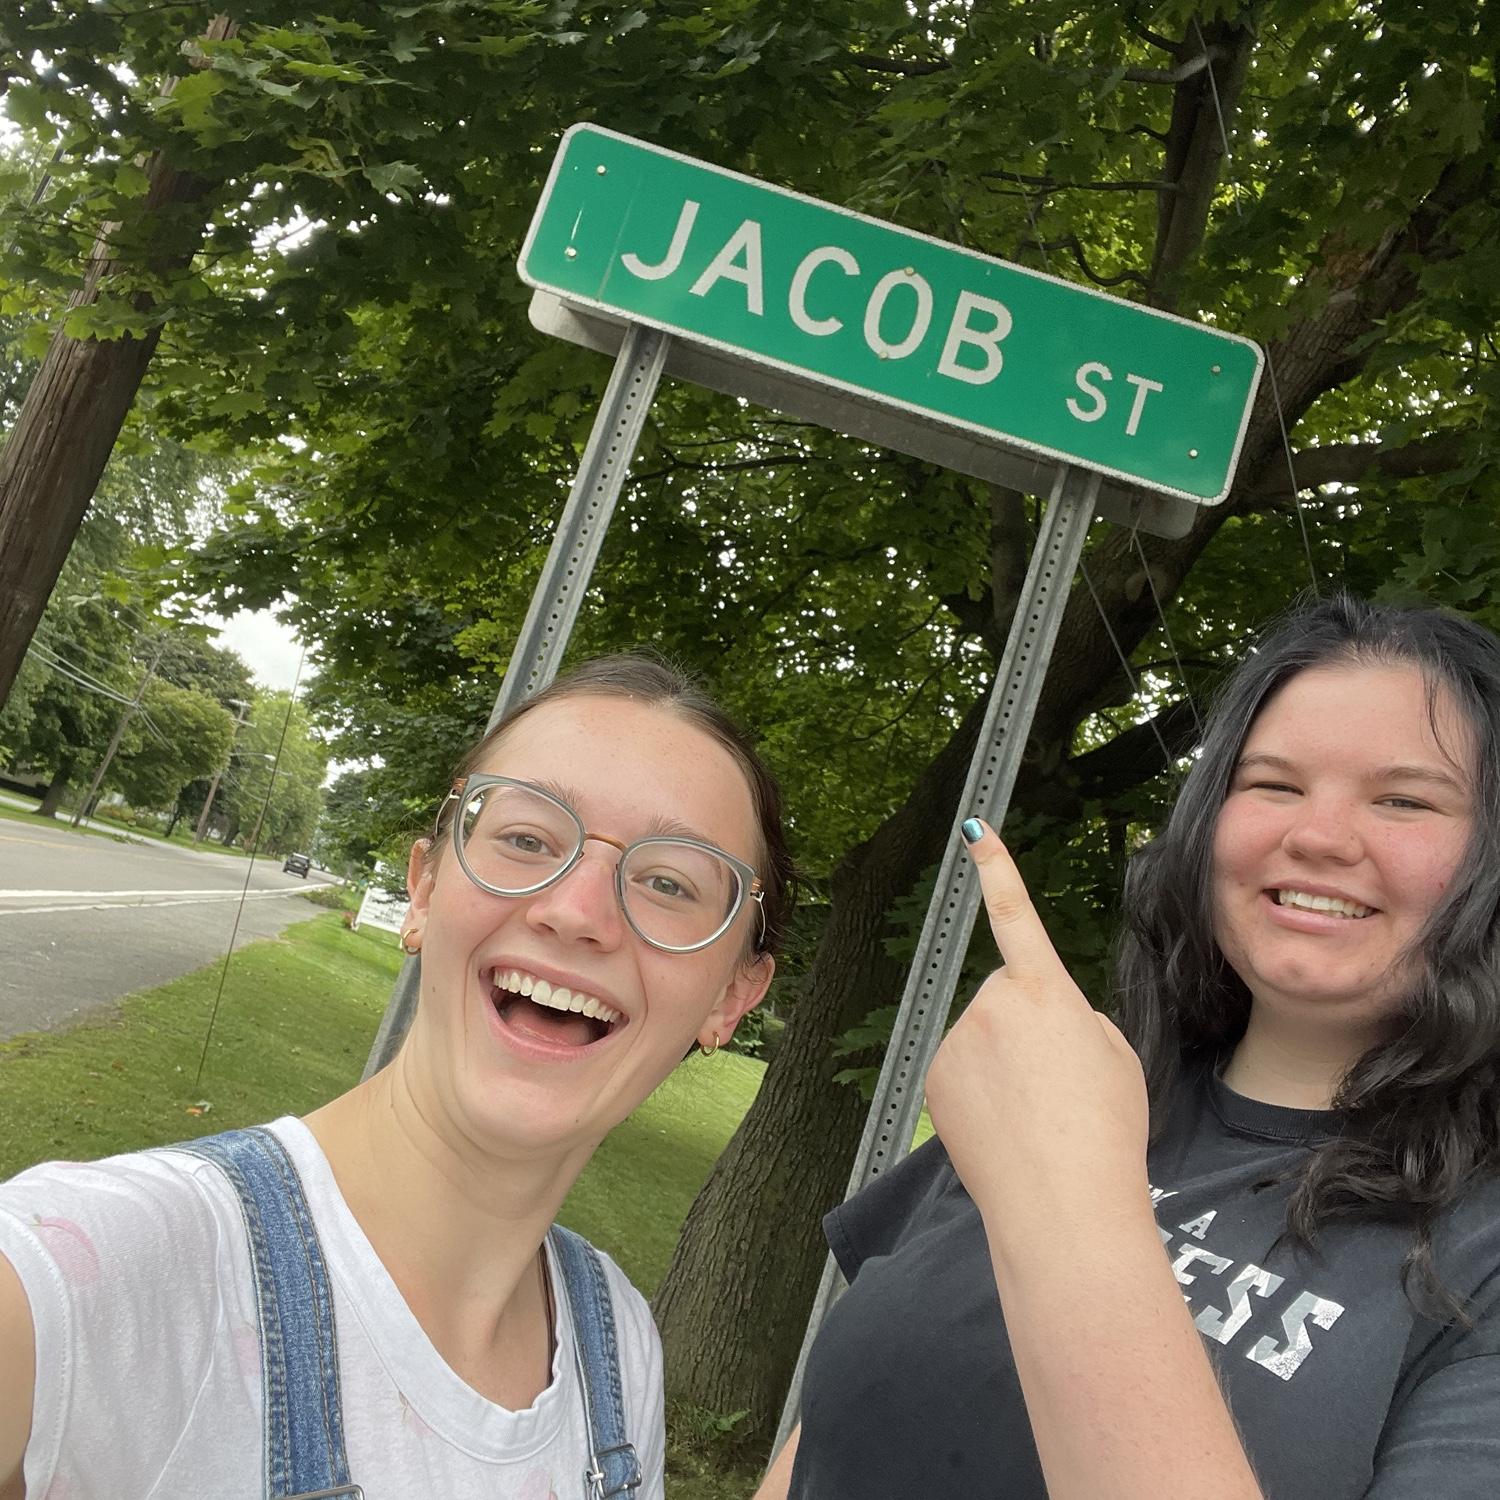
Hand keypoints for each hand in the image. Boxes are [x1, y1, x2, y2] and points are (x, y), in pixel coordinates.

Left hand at [925, 819, 1150, 1254]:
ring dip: (1004, 1068)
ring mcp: (956, 1040)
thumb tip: (1046, 1020)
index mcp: (1044, 989)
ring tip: (1036, 1115)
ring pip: (983, 1041)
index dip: (998, 869)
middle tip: (1058, 1087)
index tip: (975, 829)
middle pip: (1008, 1001)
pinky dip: (979, 1096)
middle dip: (1028, 1032)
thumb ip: (1076, 1020)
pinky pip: (961, 1073)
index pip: (1017, 915)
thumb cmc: (1105, 1131)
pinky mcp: (933, 1077)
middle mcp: (991, 1002)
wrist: (1064, 1205)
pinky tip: (1005, 1129)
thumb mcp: (1116, 1057)